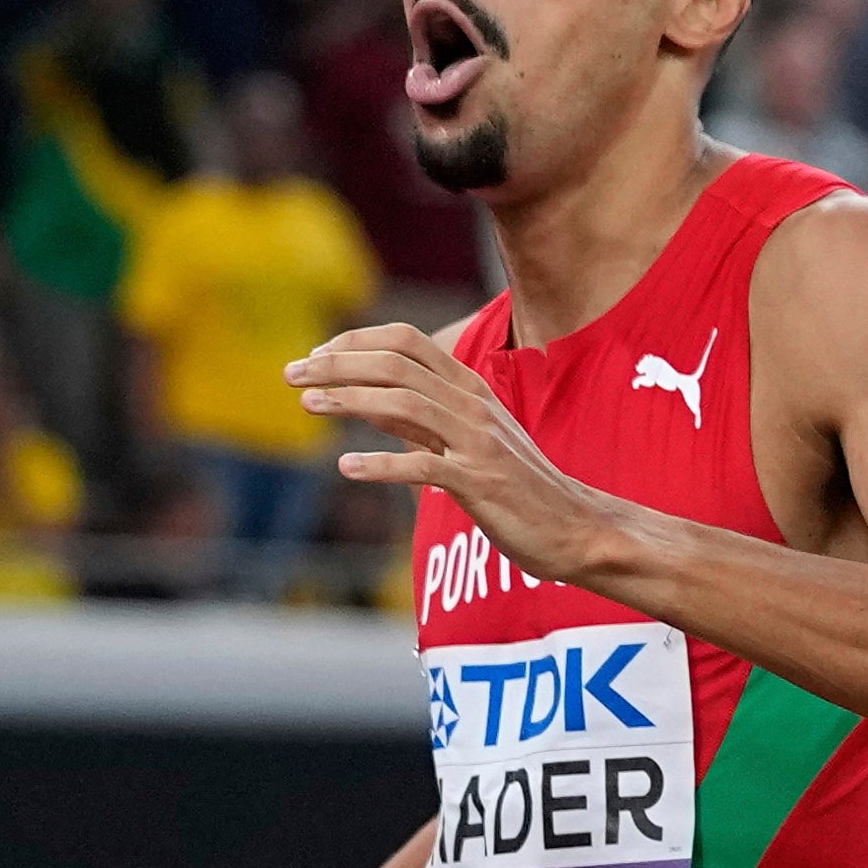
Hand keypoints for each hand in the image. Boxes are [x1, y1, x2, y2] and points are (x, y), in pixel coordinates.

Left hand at [294, 323, 613, 583]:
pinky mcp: (480, 483)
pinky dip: (381, 464)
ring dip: (348, 399)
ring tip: (307, 404)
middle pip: (396, 364)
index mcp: (470, 389)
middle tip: (292, 374)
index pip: (405, 341)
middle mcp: (472, 406)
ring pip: (404, 403)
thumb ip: (416, 417)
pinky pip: (424, 466)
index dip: (354, 340)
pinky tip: (348, 468)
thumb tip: (361, 399)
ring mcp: (477, 443)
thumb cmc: (516, 487)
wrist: (575, 527)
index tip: (316, 355)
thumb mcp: (465, 439)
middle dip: (337, 363)